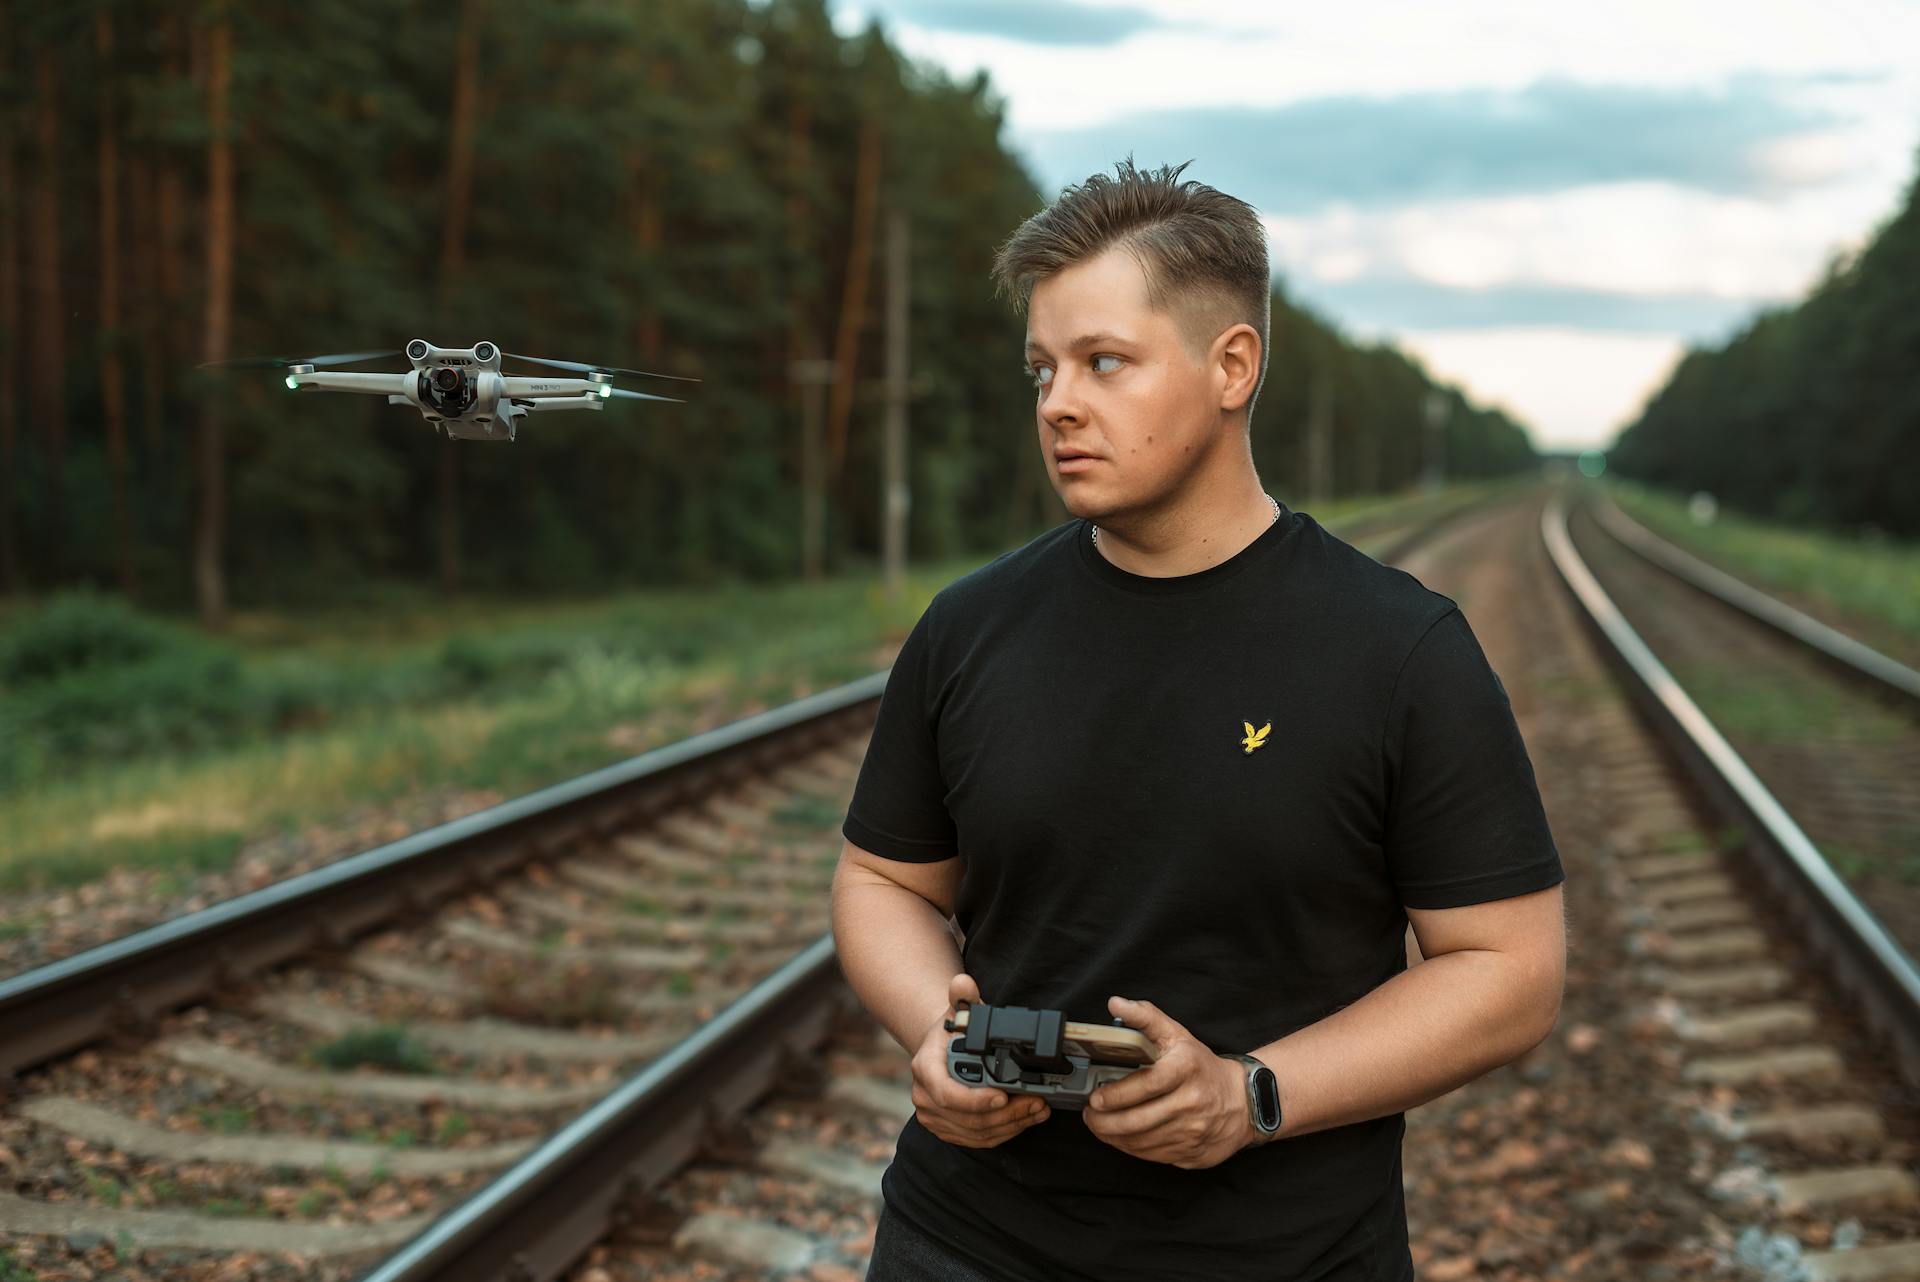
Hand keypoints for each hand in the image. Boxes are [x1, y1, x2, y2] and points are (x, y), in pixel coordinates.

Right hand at [907, 973, 1050, 1147]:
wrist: (943, 1049)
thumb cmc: (953, 1031)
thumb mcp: (958, 1011)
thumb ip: (962, 997)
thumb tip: (963, 983)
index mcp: (925, 1068)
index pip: (946, 1093)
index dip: (974, 1100)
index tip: (1003, 1095)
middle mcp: (924, 1097)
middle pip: (967, 1118)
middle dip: (1006, 1113)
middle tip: (1036, 1101)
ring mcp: (935, 1118)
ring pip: (976, 1133)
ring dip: (1011, 1124)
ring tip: (1038, 1109)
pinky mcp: (948, 1130)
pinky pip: (978, 1140)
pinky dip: (1005, 1132)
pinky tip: (1026, 1119)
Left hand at [1082, 995, 1259, 1168]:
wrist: (1243, 1101)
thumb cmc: (1202, 1067)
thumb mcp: (1177, 1034)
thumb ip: (1145, 1017)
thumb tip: (1116, 1003)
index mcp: (1187, 1069)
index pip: (1147, 1084)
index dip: (1117, 1094)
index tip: (1096, 1096)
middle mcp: (1192, 1103)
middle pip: (1139, 1120)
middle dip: (1104, 1121)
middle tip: (1090, 1114)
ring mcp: (1193, 1132)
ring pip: (1142, 1142)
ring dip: (1113, 1136)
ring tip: (1099, 1124)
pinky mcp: (1192, 1154)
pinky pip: (1152, 1155)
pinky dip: (1130, 1148)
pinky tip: (1120, 1137)